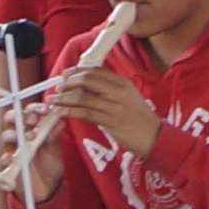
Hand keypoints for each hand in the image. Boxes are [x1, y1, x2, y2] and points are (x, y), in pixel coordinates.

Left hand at [42, 65, 159, 158]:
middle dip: (67, 83)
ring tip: (54, 100)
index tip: (65, 75)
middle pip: (86, 80)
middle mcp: (118, 92)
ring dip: (64, 98)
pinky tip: (62, 112)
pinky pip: (85, 113)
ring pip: (82, 97)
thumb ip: (110, 89)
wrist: (154, 137)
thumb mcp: (128, 97)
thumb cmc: (139, 119)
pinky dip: (70, 111)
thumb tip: (87, 84)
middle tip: (57, 87)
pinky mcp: (110, 121)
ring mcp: (114, 106)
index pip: (95, 71)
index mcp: (123, 83)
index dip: (76, 71)